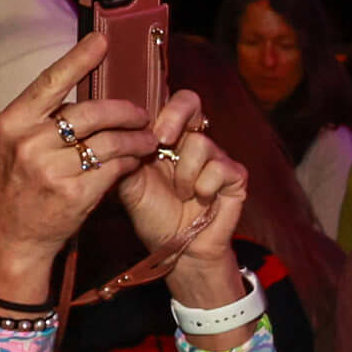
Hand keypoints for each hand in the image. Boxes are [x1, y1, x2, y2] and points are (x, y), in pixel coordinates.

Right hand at [0, 34, 154, 304]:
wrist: (15, 235)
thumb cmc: (23, 184)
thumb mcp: (20, 144)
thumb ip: (47, 118)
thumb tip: (90, 88)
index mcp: (13, 121)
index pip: (51, 81)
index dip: (79, 59)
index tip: (102, 40)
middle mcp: (29, 142)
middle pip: (91, 112)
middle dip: (124, 111)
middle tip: (142, 113)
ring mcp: (51, 169)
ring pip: (109, 141)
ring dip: (136, 139)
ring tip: (149, 139)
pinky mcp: (74, 194)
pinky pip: (115, 168)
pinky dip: (130, 163)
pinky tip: (135, 162)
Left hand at [112, 92, 251, 306]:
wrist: (178, 250)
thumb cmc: (155, 216)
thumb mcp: (130, 185)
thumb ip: (124, 157)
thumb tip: (116, 133)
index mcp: (167, 139)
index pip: (166, 104)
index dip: (159, 109)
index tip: (151, 134)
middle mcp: (192, 140)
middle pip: (190, 101)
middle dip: (174, 117)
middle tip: (163, 140)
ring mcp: (216, 156)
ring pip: (200, 143)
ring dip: (185, 174)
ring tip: (181, 194)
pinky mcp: (235, 176)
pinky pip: (220, 168)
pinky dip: (204, 187)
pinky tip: (200, 200)